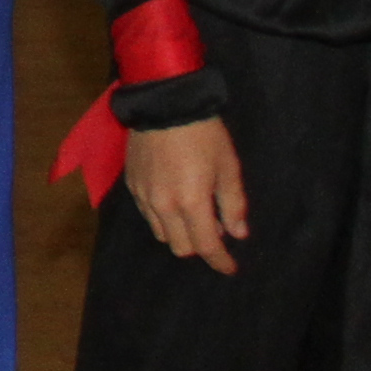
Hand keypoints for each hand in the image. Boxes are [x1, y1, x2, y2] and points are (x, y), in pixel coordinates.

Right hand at [123, 115, 249, 272]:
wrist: (165, 102)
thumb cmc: (203, 133)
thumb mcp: (228, 166)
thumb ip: (233, 204)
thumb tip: (237, 233)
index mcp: (191, 202)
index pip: (206, 246)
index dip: (220, 261)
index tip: (230, 267)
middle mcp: (164, 205)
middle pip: (181, 247)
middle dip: (200, 246)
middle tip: (215, 227)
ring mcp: (144, 196)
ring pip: (161, 234)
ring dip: (180, 232)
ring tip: (193, 211)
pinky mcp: (132, 185)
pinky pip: (148, 214)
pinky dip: (163, 217)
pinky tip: (174, 198)